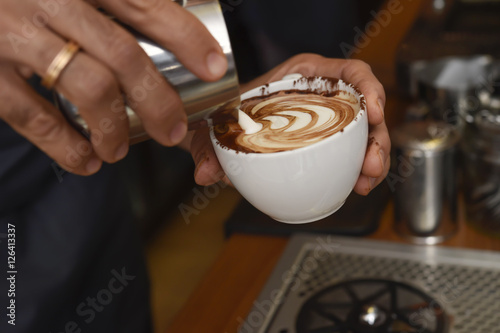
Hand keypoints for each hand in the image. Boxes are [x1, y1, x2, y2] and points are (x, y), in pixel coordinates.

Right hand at [0, 0, 226, 174]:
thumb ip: (123, 4)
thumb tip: (183, 15)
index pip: (145, 4)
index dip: (185, 37)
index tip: (213, 67)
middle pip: (123, 54)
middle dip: (158, 100)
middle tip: (172, 129)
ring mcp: (15, 32)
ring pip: (87, 86)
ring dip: (114, 128)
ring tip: (120, 150)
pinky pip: (33, 116)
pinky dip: (65, 147)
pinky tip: (86, 160)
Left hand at [191, 53, 389, 194]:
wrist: (225, 126)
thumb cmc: (228, 113)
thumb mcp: (217, 124)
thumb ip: (208, 146)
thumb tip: (207, 174)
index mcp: (304, 76)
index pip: (350, 72)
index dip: (370, 89)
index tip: (375, 112)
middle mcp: (323, 96)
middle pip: (366, 110)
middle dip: (377, 138)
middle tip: (371, 166)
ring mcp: (329, 120)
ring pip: (365, 135)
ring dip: (373, 159)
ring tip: (365, 183)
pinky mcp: (329, 143)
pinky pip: (353, 153)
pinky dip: (359, 170)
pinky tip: (356, 186)